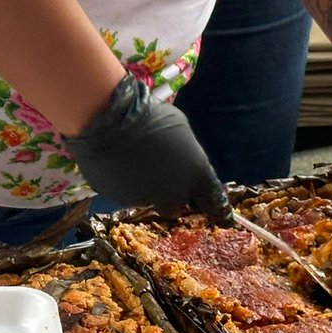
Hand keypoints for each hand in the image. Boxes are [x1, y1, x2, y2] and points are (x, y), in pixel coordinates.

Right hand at [63, 73, 232, 222]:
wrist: (110, 121)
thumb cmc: (151, 116)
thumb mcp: (181, 131)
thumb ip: (186, 154)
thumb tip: (182, 162)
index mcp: (196, 176)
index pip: (215, 203)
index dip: (218, 210)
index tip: (221, 216)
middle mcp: (174, 195)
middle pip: (177, 207)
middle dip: (173, 197)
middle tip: (164, 178)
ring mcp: (146, 200)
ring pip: (149, 200)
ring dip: (146, 187)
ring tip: (136, 161)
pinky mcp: (120, 200)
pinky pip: (126, 194)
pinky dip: (125, 183)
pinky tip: (119, 162)